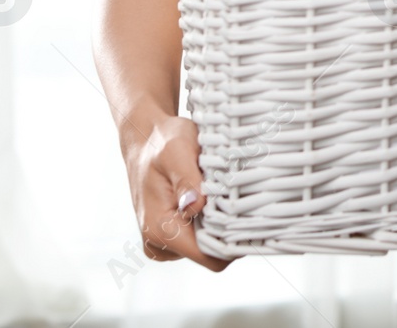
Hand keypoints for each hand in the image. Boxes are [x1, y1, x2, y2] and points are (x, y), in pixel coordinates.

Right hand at [122, 113, 235, 271]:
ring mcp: (164, 241)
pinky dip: (213, 220)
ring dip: (221, 223)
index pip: (208, 257)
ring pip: (209, 246)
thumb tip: (196, 207)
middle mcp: (159, 242)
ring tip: (221, 192)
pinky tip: (213, 197)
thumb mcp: (177, 151)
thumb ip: (187, 181)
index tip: (251, 219)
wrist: (145, 139)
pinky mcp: (170, 234)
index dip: (233, 243)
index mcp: (160, 229)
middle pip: (212, 254)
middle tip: (239, 198)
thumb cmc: (163, 142)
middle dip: (229, 231)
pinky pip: (201, 236)